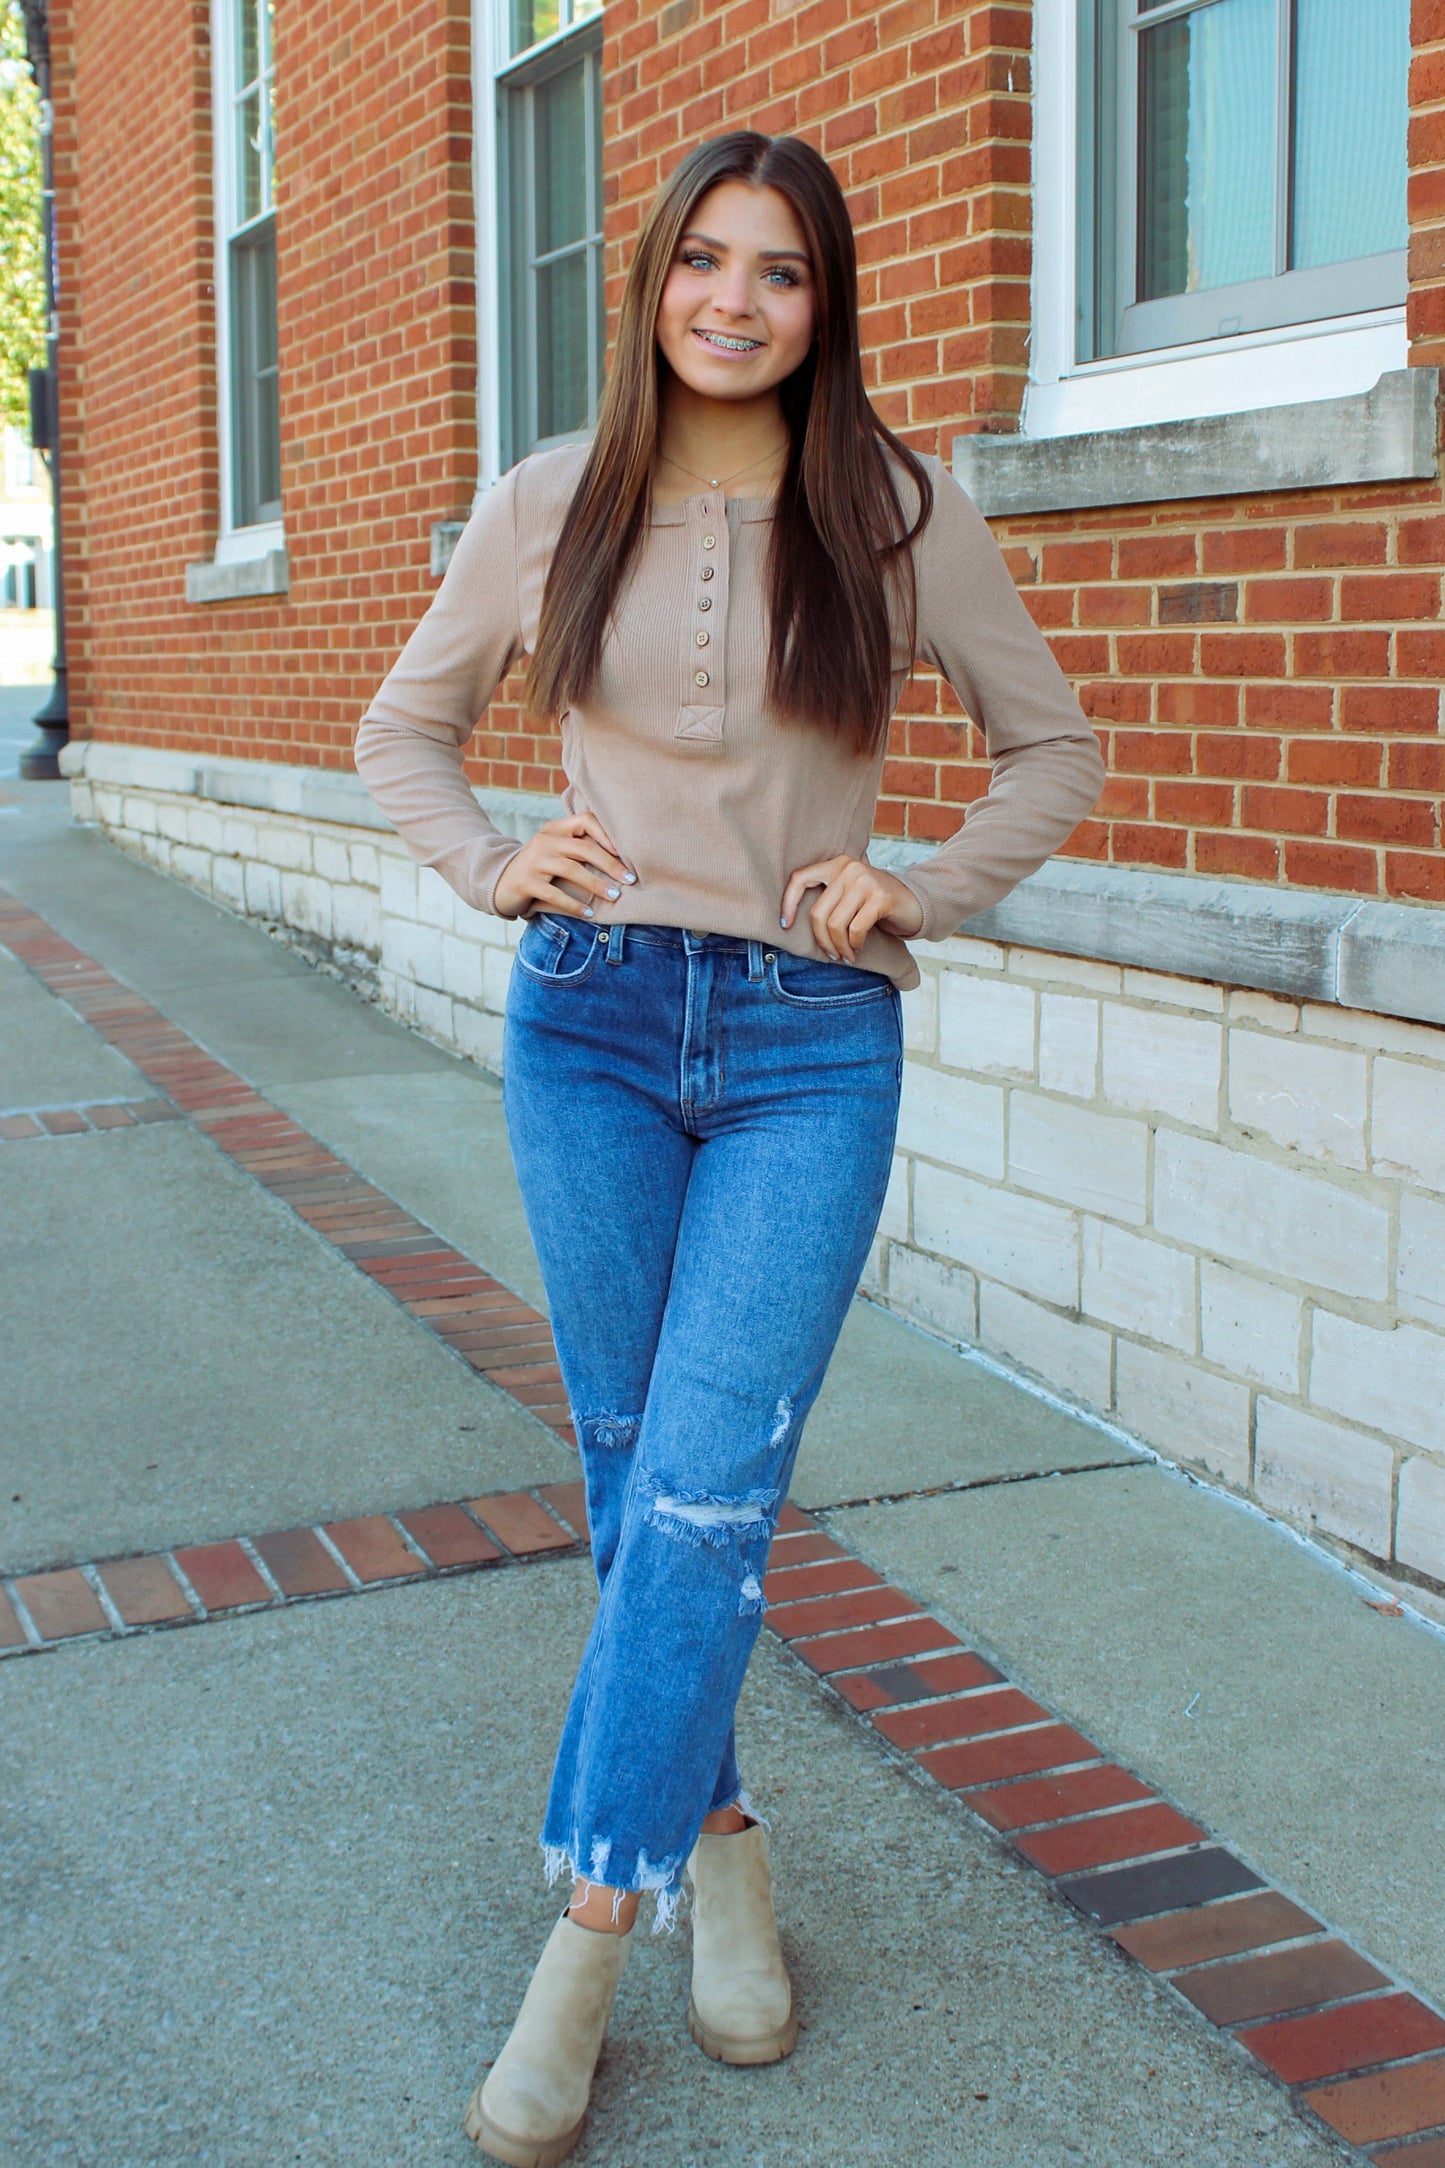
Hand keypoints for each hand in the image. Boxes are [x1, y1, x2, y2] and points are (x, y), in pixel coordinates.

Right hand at [493, 812, 635, 919]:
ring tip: (614, 897)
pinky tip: (589, 913)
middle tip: (630, 880)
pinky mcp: (526, 882)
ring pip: (571, 870)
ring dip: (596, 885)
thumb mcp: (556, 850)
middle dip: (610, 865)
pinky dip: (574, 905)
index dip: (607, 835)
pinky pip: (555, 894)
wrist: (501, 882)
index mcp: (555, 828)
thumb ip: (580, 847)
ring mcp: (534, 861)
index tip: (625, 854)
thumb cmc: (540, 867)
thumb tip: (622, 858)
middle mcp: (545, 841)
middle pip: (584, 848)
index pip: (586, 821)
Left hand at [779, 855, 924, 963]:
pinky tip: (858, 950)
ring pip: (836, 924)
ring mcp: (865, 881)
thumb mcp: (850, 894)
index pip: (800, 879)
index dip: (788, 903)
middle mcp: (849, 868)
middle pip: (818, 913)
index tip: (785, 925)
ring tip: (847, 956)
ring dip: (840, 947)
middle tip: (832, 955)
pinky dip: (855, 945)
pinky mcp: (880, 897)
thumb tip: (791, 922)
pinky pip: (856, 930)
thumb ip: (829, 897)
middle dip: (822, 940)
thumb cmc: (877, 905)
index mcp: (837, 865)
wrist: (916, 903)